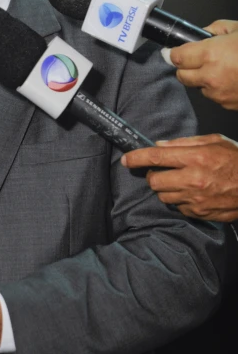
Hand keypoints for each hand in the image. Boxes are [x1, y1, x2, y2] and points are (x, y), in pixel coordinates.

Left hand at [121, 134, 237, 221]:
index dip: (136, 158)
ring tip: (180, 181)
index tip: (127, 159)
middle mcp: (193, 179)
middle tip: (161, 171)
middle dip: (153, 175)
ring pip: (163, 196)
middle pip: (154, 181)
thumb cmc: (237, 160)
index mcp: (196, 157)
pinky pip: (178, 207)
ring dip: (166, 188)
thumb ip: (184, 143)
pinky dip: (180, 200)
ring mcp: (196, 198)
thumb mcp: (214, 141)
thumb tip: (160, 146)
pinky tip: (192, 192)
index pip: (156, 157)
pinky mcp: (200, 212)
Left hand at [166, 21, 237, 109]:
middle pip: (182, 76)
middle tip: (196, 59)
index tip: (171, 52)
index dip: (173, 53)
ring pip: (198, 88)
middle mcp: (211, 76)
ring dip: (203, 79)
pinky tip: (233, 79)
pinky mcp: (228, 105)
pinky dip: (218, 89)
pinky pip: (215, 97)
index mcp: (211, 54)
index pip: (177, 57)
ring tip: (223, 68)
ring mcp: (219, 93)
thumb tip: (203, 33)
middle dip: (186, 67)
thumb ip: (216, 29)